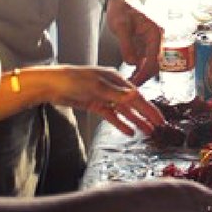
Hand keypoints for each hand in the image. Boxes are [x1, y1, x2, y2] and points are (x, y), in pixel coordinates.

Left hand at [47, 65, 164, 135]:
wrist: (52, 85)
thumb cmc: (73, 79)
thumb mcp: (96, 85)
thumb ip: (116, 93)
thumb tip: (135, 96)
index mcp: (117, 80)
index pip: (137, 97)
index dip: (149, 109)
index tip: (159, 119)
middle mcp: (114, 89)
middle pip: (134, 105)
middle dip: (147, 116)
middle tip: (159, 127)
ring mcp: (105, 98)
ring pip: (125, 112)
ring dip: (136, 121)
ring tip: (147, 131)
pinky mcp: (96, 105)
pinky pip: (112, 116)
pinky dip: (120, 123)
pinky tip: (128, 131)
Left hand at [104, 0, 162, 84]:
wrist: (120, 0)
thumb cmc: (122, 9)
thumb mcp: (121, 26)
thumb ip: (127, 45)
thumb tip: (131, 63)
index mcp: (156, 33)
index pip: (154, 58)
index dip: (146, 73)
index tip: (135, 83)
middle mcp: (157, 39)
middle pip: (155, 63)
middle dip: (144, 76)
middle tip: (131, 87)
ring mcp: (152, 42)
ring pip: (150, 63)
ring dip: (141, 74)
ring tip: (128, 84)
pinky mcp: (145, 44)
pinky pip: (144, 60)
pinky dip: (138, 69)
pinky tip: (130, 75)